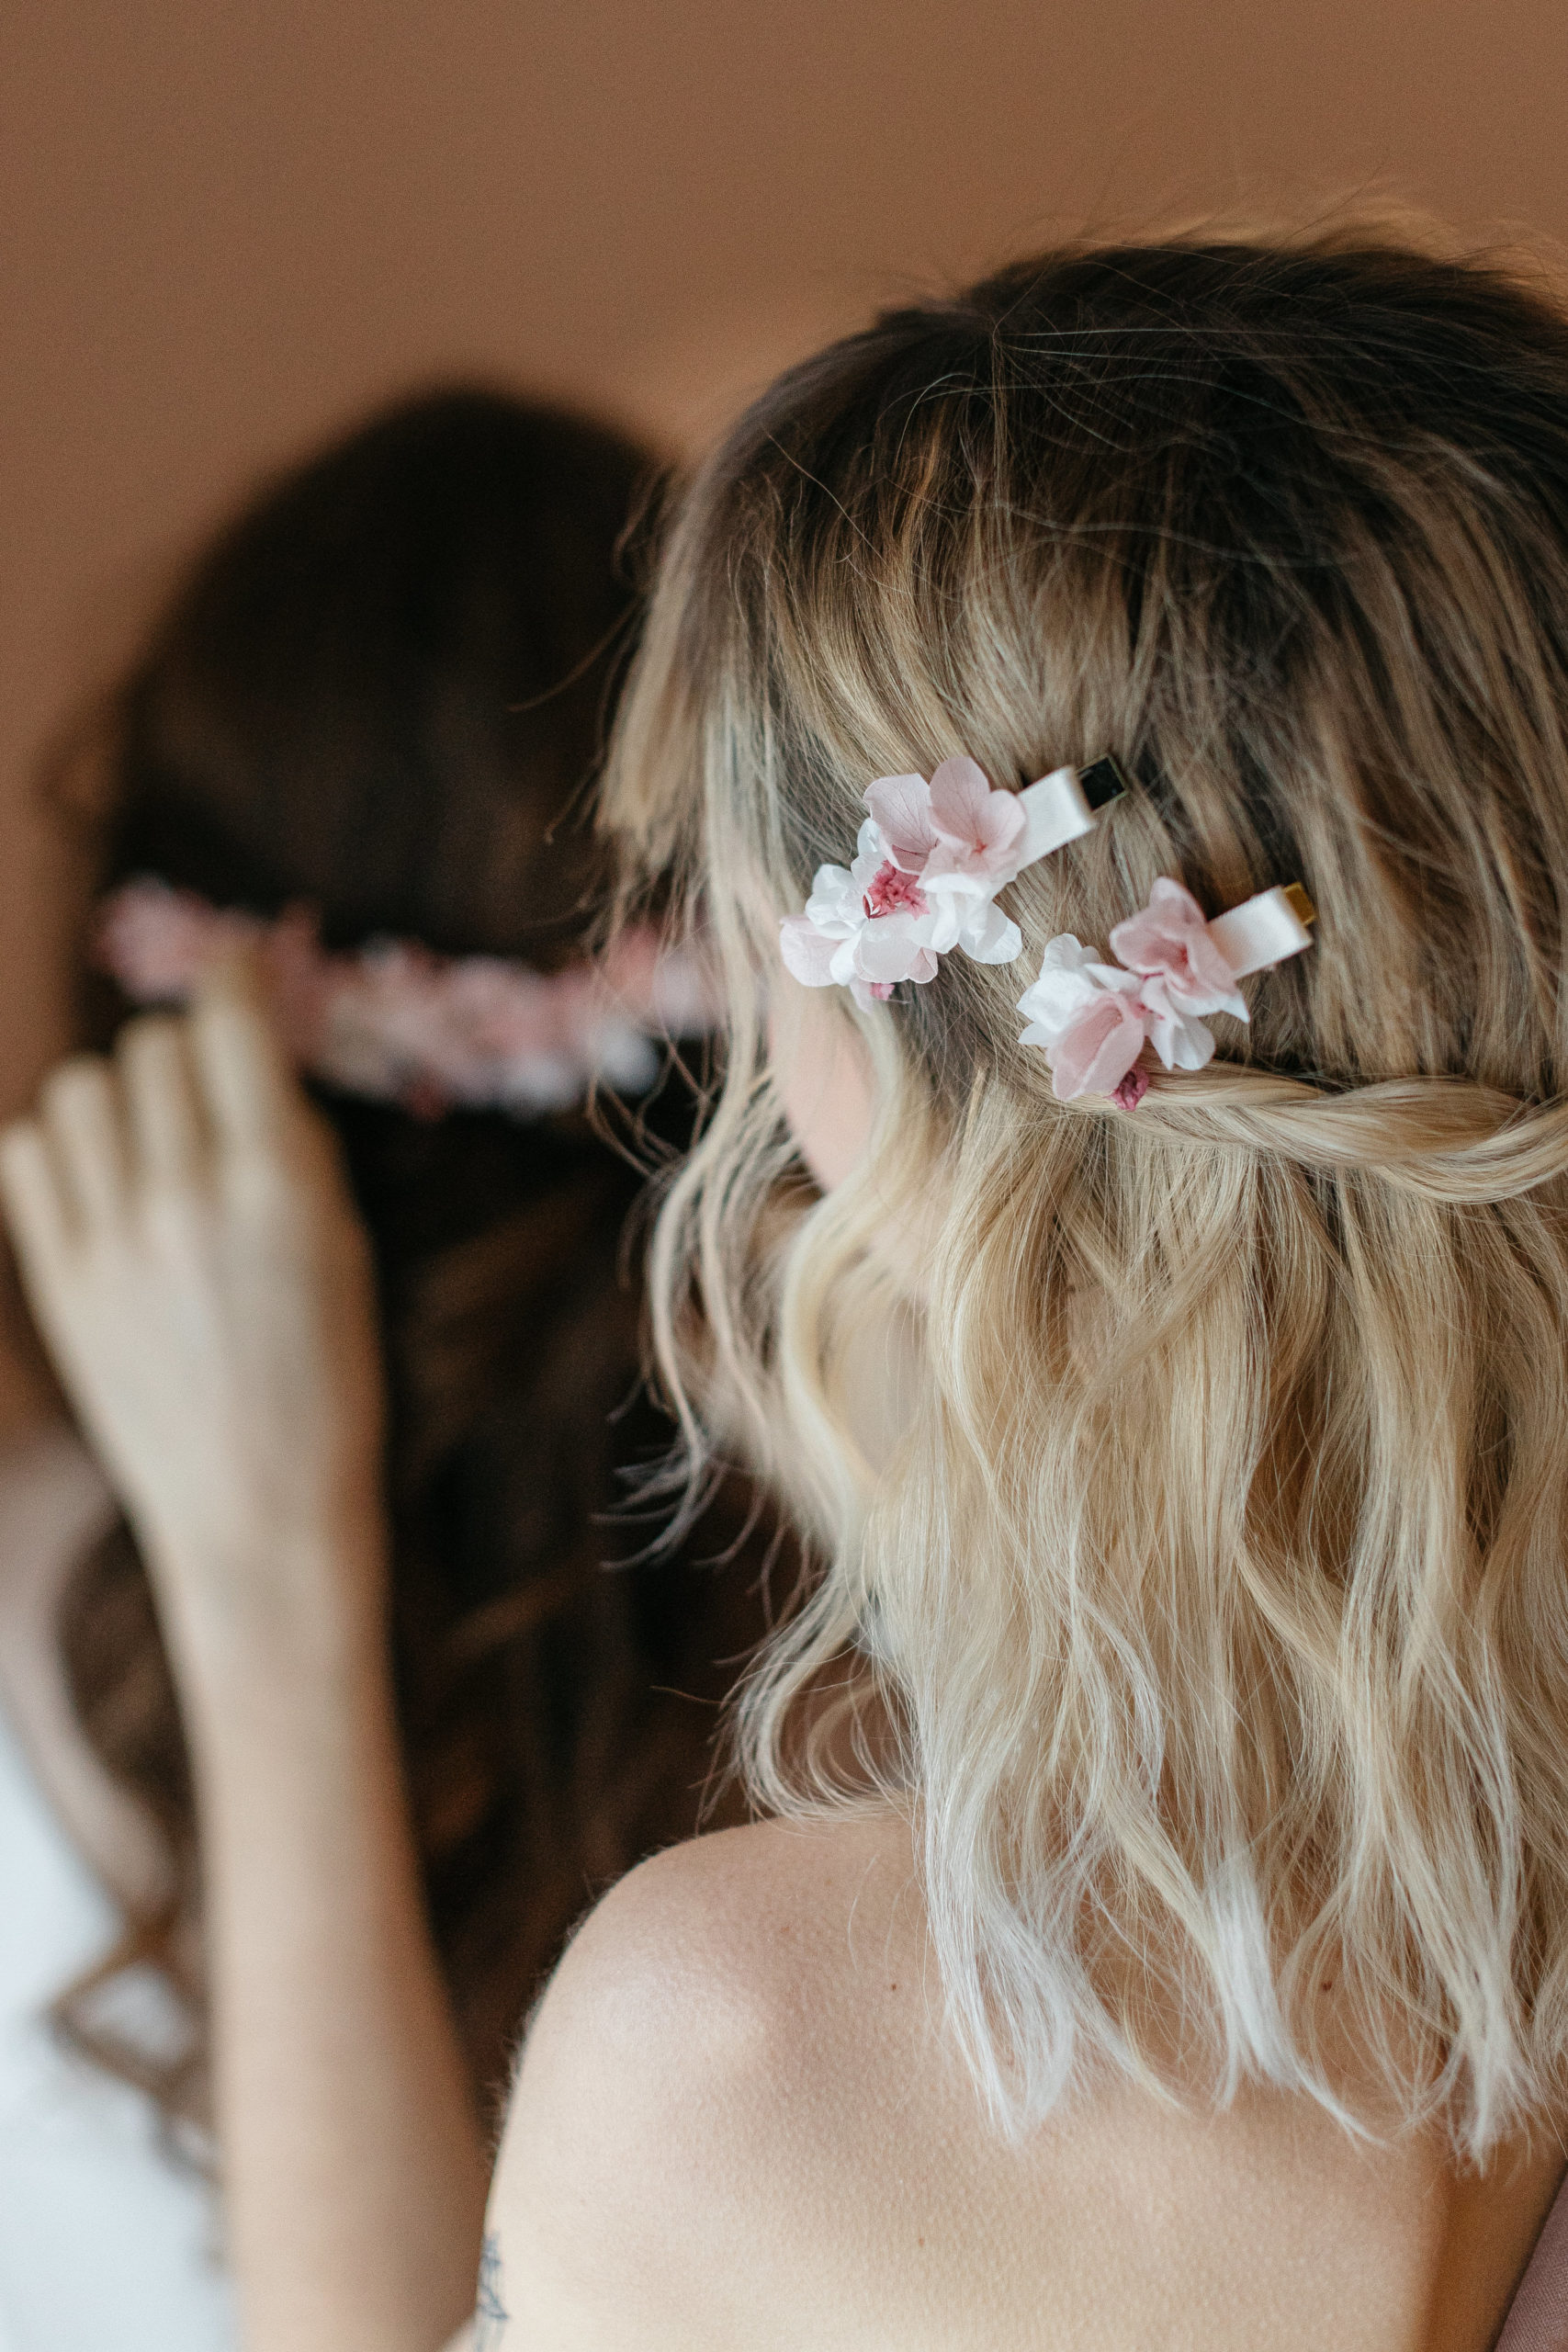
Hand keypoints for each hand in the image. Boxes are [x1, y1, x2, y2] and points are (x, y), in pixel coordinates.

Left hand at [0, 964, 386, 1681]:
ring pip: (83, 1088)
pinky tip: (102, 1184)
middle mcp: (186, 1199)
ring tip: (151, 1144)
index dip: (237, 982)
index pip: (230, 1023)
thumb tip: (252, 1051)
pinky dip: (63, 1149)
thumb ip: (294, 1145)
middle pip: (153, 1047)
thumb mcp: (344, 1250)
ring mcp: (111, 1240)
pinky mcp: (57, 1278)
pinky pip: (29, 1152)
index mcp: (277, 1187)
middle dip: (186, 1056)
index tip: (241, 976)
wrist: (256, 1509)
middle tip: (211, 1100)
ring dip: (121, 1098)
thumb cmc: (326, 1381)